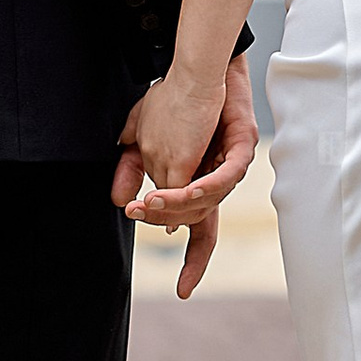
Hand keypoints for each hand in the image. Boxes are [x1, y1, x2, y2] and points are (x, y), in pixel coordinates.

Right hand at [113, 51, 258, 299]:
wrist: (200, 68)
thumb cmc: (176, 102)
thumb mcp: (143, 139)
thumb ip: (131, 170)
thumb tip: (119, 201)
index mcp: (201, 186)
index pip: (202, 233)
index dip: (194, 262)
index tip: (184, 292)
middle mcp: (221, 183)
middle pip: (200, 222)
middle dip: (167, 221)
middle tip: (139, 211)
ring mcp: (234, 167)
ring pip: (207, 202)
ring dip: (176, 204)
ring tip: (149, 199)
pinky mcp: (242, 149)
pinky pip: (224, 178)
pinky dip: (203, 188)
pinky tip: (182, 188)